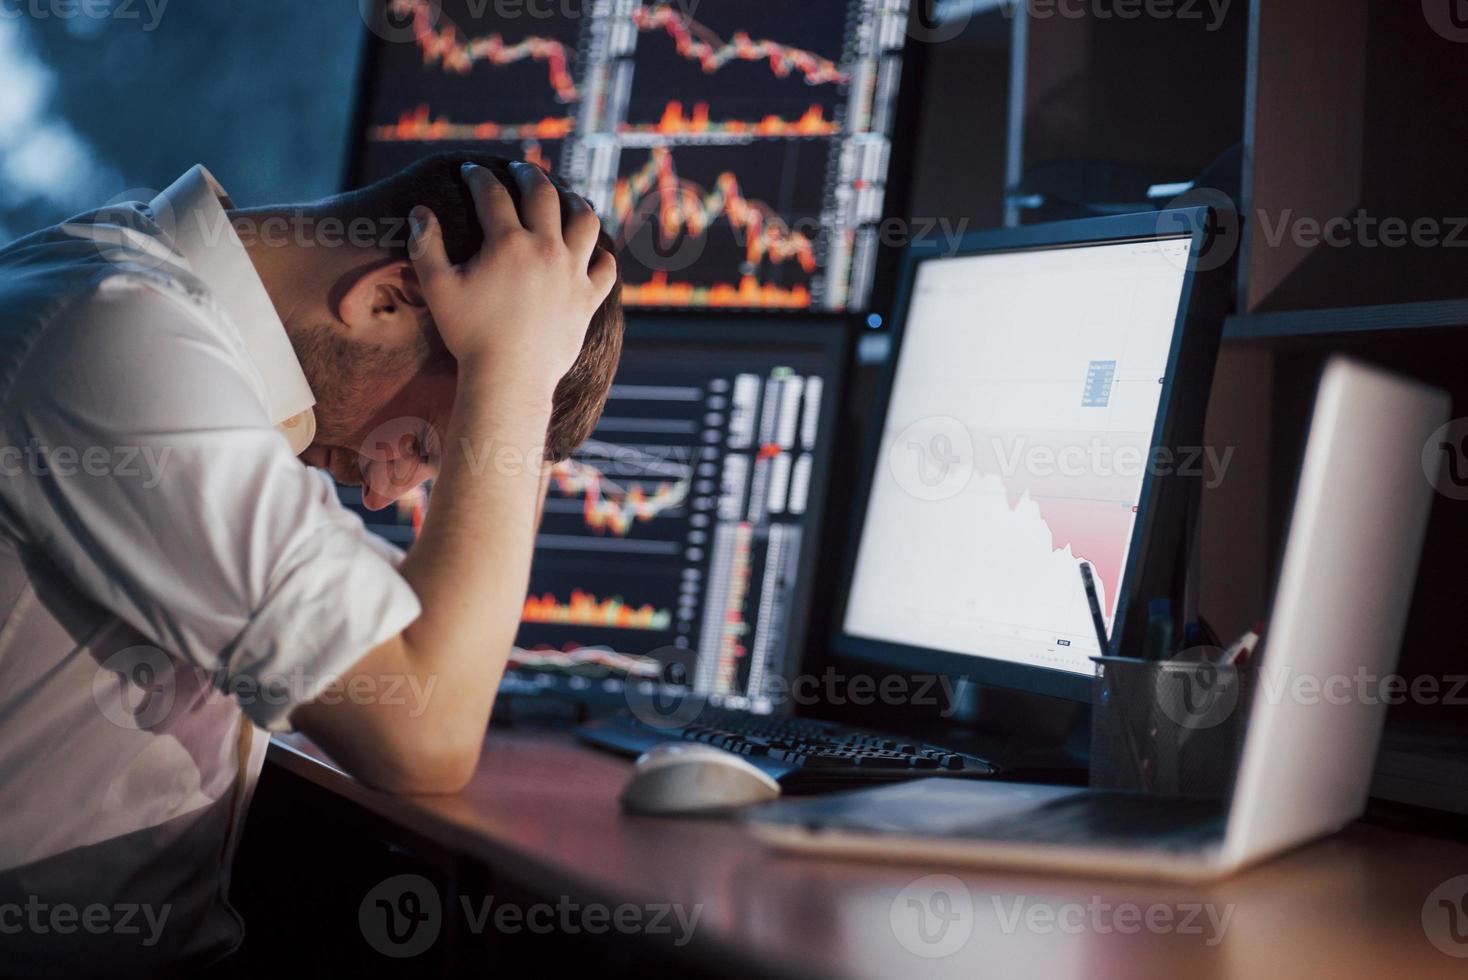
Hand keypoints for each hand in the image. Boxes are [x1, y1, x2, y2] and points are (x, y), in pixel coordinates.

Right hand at [407, 162, 616, 391]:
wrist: (509, 378)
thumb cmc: (470, 335)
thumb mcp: (438, 289)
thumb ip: (425, 246)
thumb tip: (420, 211)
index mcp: (507, 242)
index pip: (492, 194)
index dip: (479, 176)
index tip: (470, 170)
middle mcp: (546, 249)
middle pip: (543, 194)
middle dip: (528, 174)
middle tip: (519, 169)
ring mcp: (573, 273)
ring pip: (585, 221)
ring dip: (575, 202)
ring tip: (565, 197)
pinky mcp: (589, 298)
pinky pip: (606, 268)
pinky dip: (602, 255)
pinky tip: (594, 252)